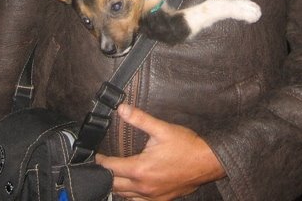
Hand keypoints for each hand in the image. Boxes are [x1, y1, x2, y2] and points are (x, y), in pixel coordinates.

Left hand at [95, 103, 225, 200]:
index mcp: (140, 169)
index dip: (99, 161)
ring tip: (110, 176)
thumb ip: (140, 119)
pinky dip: (129, 196)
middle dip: (104, 175)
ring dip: (115, 187)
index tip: (93, 156)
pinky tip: (129, 189)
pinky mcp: (160, 200)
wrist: (208, 162)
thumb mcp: (162, 129)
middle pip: (113, 185)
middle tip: (98, 165)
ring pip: (124, 196)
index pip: (110, 168)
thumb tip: (121, 109)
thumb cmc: (187, 146)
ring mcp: (152, 196)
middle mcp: (143, 186)